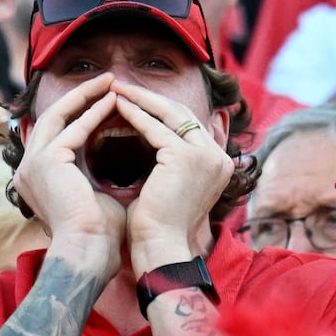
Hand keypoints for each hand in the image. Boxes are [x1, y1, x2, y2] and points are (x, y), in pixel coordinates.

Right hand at [9, 73, 127, 275]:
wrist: (88, 253)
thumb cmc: (98, 234)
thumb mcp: (96, 193)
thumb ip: (96, 170)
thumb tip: (119, 156)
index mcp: (37, 177)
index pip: (56, 132)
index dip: (80, 112)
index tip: (106, 99)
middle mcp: (28, 167)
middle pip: (52, 117)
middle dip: (81, 96)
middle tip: (108, 80)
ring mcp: (33, 163)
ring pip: (58, 116)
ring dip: (85, 96)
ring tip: (111, 82)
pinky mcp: (47, 162)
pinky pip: (72, 129)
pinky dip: (93, 113)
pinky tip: (114, 102)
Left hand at [108, 83, 233, 272]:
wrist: (160, 249)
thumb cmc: (158, 225)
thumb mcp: (171, 186)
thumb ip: (170, 163)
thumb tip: (154, 145)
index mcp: (219, 163)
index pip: (189, 124)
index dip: (161, 109)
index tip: (136, 100)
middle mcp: (218, 156)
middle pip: (182, 113)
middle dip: (151, 97)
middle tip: (123, 86)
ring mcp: (205, 155)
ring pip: (170, 113)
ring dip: (141, 99)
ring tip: (116, 89)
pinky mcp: (185, 157)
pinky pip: (154, 128)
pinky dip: (134, 114)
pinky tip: (116, 105)